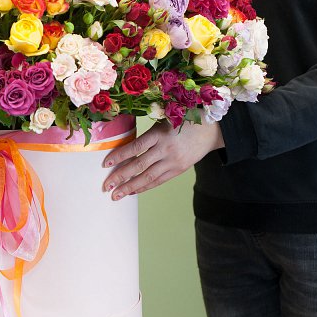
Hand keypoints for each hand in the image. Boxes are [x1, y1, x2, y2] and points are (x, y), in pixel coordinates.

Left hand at [102, 120, 224, 199]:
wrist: (210, 130)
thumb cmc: (181, 122)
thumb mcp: (162, 122)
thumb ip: (146, 136)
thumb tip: (124, 149)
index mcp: (160, 133)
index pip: (135, 147)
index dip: (119, 155)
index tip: (106, 163)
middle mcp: (166, 149)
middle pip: (139, 165)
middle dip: (120, 176)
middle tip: (106, 186)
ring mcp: (173, 161)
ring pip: (148, 177)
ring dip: (130, 187)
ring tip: (116, 194)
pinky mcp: (178, 170)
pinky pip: (158, 181)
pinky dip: (144, 187)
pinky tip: (132, 191)